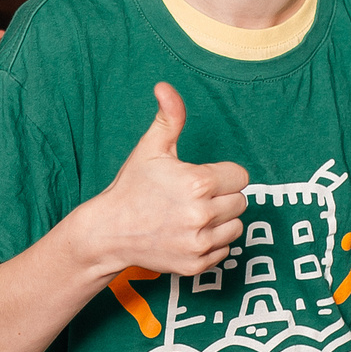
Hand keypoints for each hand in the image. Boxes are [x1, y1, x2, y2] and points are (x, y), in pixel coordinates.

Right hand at [80, 84, 249, 277]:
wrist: (109, 231)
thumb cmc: (132, 186)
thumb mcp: (151, 148)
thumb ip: (169, 116)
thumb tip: (165, 86)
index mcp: (198, 183)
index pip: (241, 177)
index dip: (222, 175)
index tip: (201, 178)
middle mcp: (202, 215)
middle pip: (241, 202)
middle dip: (222, 197)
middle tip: (193, 198)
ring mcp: (199, 243)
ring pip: (236, 227)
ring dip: (220, 221)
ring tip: (191, 216)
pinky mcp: (196, 265)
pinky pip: (224, 251)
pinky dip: (211, 243)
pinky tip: (187, 234)